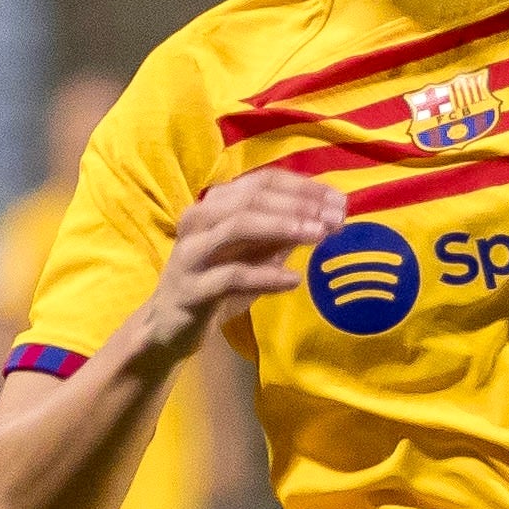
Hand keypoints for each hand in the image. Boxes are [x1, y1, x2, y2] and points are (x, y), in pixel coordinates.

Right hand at [138, 170, 351, 354]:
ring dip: (283, 227)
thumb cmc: (216, 284)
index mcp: (214, 205)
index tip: (339, 200)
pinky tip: (293, 280)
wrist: (168, 327)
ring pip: (237, 226)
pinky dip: (266, 276)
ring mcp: (191, 253)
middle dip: (299, 204)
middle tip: (335, 217)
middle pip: (252, 197)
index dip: (303, 187)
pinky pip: (231, 276)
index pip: (262, 181)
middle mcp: (199, 220)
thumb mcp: (254, 254)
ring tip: (318, 235)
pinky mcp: (190, 288)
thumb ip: (282, 234)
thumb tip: (325, 216)